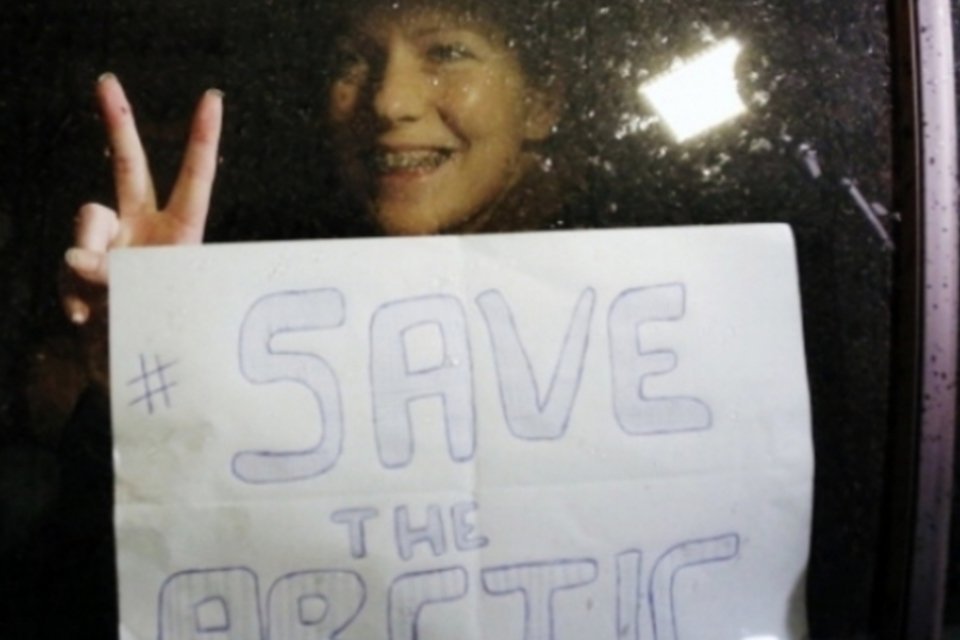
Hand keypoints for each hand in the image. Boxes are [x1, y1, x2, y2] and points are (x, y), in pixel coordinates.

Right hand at [62, 73, 223, 324]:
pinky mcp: (81, 264)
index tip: (212, 98)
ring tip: (107, 294)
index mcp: (183, 232)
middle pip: (130, 166)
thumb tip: (78, 257)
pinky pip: (67, 262)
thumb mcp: (153, 302)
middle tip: (107, 80)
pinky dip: (74, 292)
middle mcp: (145, 228)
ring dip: (93, 255)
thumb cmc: (161, 334)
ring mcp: (110, 243)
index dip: (202, 138)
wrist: (129, 371)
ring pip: (87, 220)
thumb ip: (117, 275)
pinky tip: (87, 317)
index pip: (195, 178)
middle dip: (117, 123)